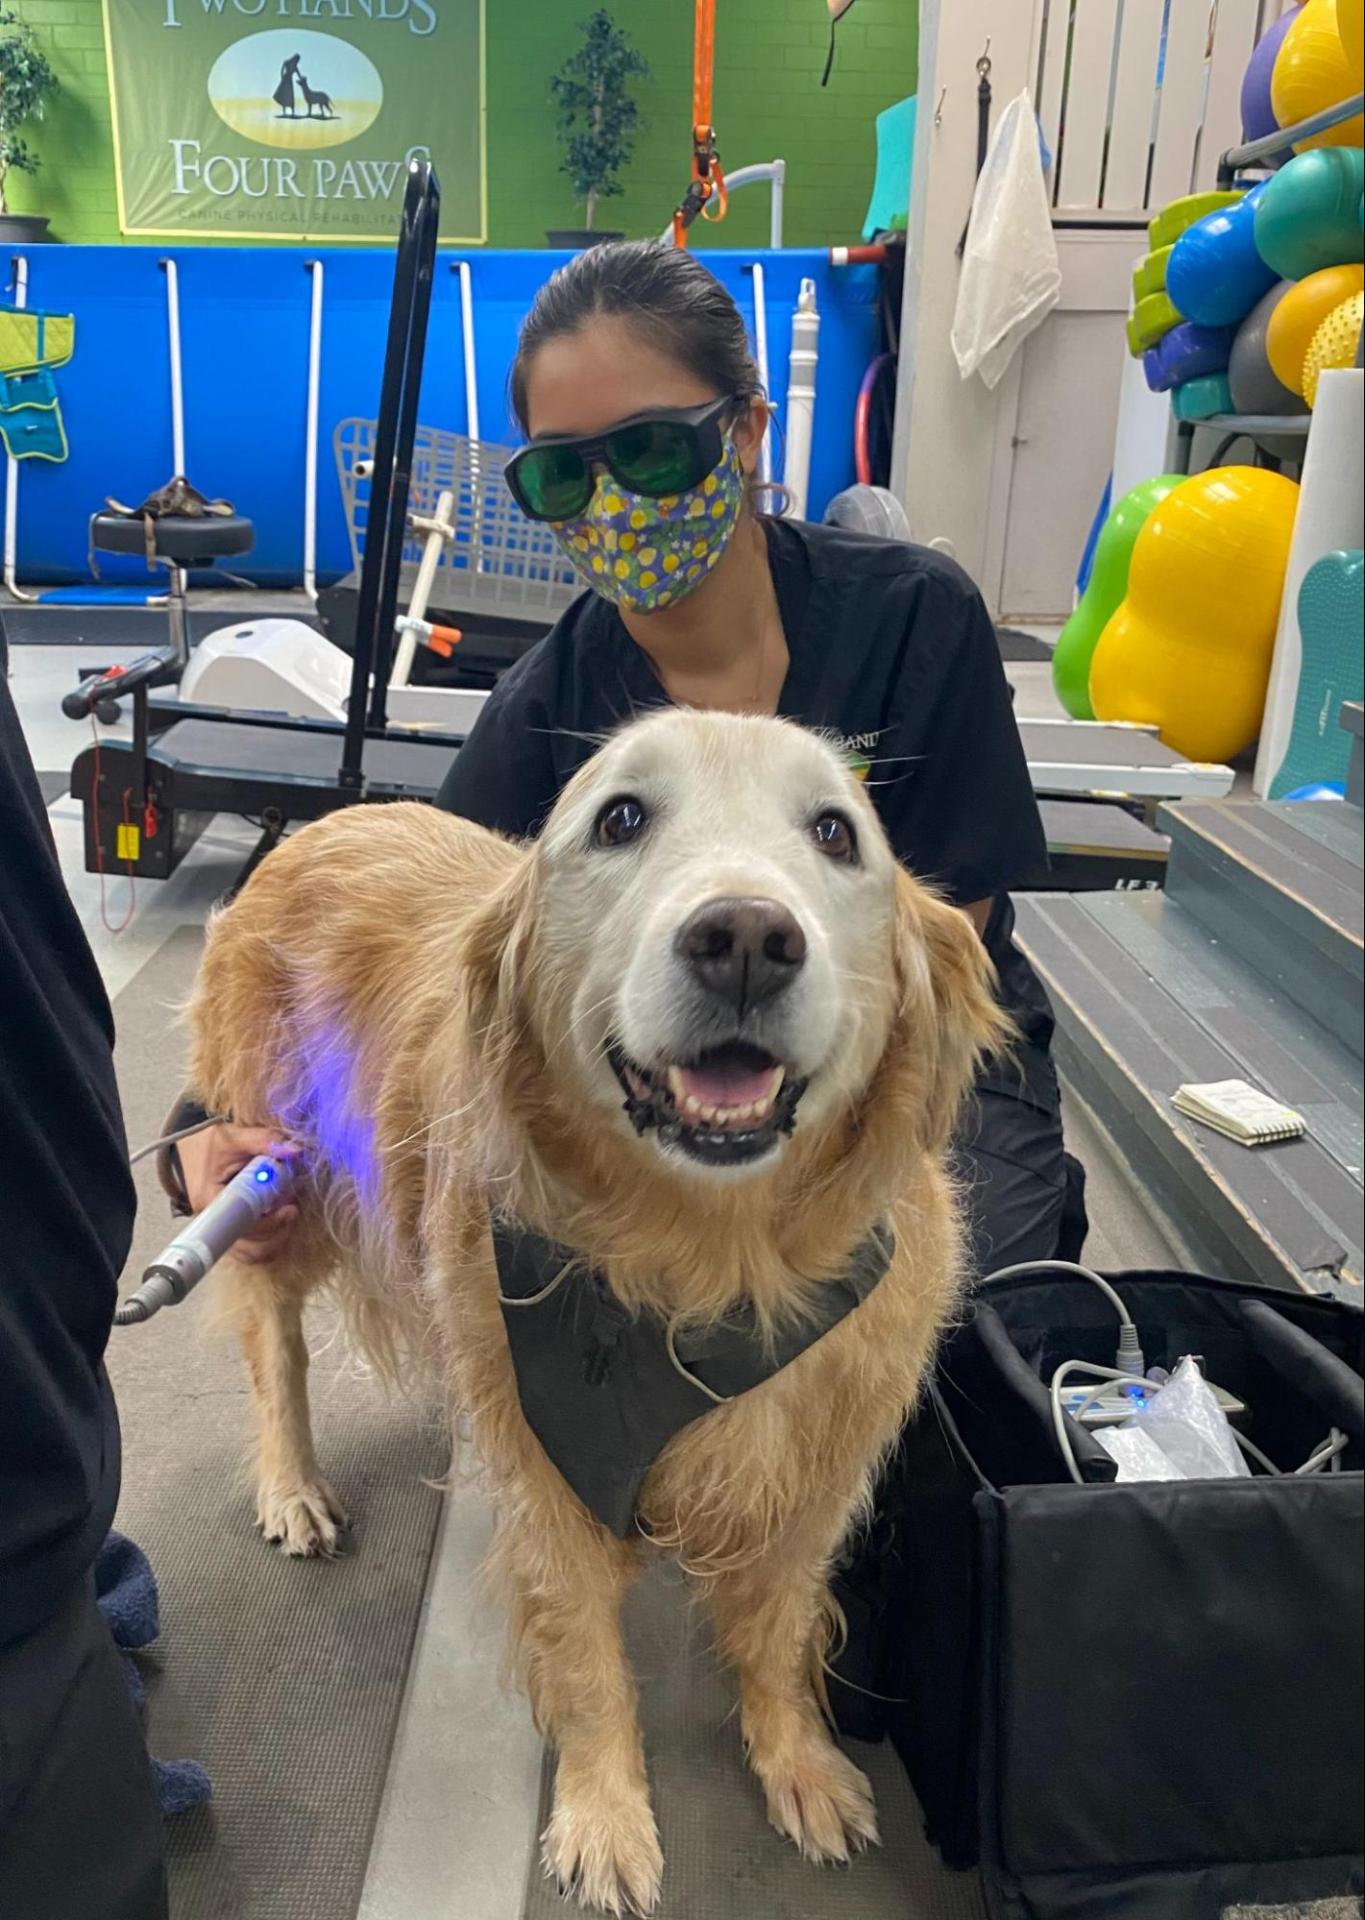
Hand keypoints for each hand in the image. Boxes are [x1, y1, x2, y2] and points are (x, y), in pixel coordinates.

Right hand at [175, 1123, 299, 1266]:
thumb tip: (296, 1150)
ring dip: (276, 1237)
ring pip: (251, 1253)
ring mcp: (221, 1231)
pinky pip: (251, 1248)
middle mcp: (213, 1222)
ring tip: (288, 1212)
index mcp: (211, 1200)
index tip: (289, 1209)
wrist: (190, 1151)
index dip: (270, 1222)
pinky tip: (280, 1217)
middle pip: (248, 1248)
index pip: (242, 1225)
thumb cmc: (209, 1146)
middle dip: (277, 1230)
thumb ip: (264, 1140)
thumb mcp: (233, 1138)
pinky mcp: (230, 1232)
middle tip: (293, 1208)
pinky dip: (270, 1237)